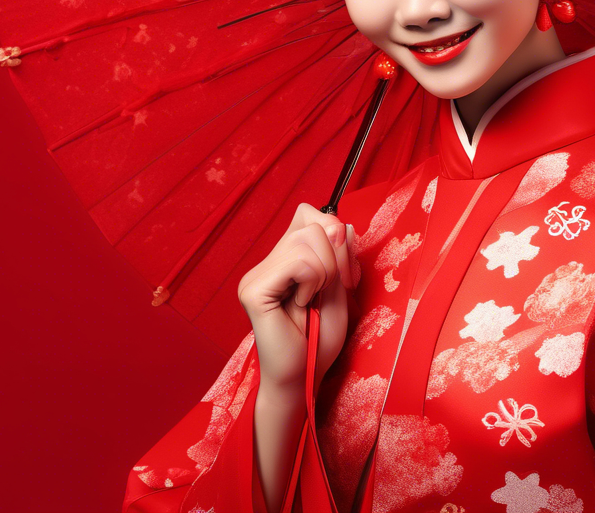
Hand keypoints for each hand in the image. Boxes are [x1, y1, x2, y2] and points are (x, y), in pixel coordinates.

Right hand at [237, 202, 353, 393]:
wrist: (303, 379)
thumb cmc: (319, 340)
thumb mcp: (340, 289)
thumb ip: (340, 255)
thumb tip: (341, 223)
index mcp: (284, 258)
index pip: (309, 213)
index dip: (332, 233)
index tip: (339, 273)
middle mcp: (266, 262)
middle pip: (314, 224)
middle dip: (335, 259)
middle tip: (325, 294)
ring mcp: (256, 275)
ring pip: (308, 239)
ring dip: (325, 273)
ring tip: (311, 301)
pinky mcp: (253, 290)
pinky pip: (300, 262)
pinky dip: (312, 283)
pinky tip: (300, 306)